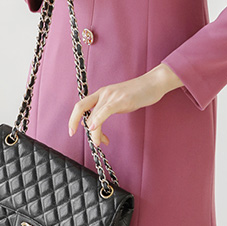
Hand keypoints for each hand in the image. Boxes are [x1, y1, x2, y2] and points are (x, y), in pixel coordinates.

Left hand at [68, 64, 183, 147]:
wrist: (154, 82)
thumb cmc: (139, 93)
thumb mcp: (119, 102)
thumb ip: (107, 110)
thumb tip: (97, 123)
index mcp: (102, 93)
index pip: (81, 105)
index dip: (74, 118)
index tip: (74, 130)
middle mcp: (103, 93)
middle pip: (80, 107)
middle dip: (73, 121)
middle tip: (72, 134)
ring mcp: (112, 96)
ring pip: (94, 114)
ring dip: (93, 132)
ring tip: (98, 143)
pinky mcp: (121, 100)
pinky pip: (105, 111)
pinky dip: (97, 120)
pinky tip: (94, 129)